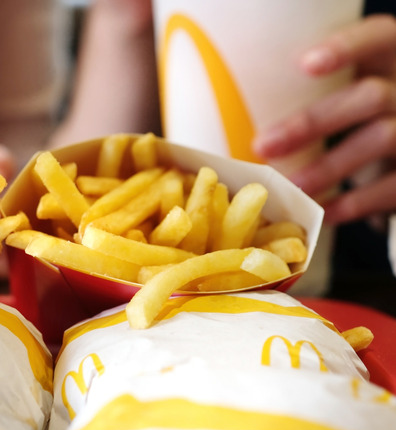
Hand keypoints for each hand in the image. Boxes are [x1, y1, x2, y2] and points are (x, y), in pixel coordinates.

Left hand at [253, 14, 395, 224]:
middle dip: (312, 123)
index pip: (377, 37)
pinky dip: (353, 202)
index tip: (305, 64)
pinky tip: (322, 211)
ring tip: (290, 186)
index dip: (346, 47)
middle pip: (370, 96)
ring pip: (381, 139)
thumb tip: (231, 114)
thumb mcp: (347, 89)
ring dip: (329, 167)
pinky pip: (390, 186)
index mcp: (387, 58)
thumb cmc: (358, 115)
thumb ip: (311, 91)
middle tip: (263, 145)